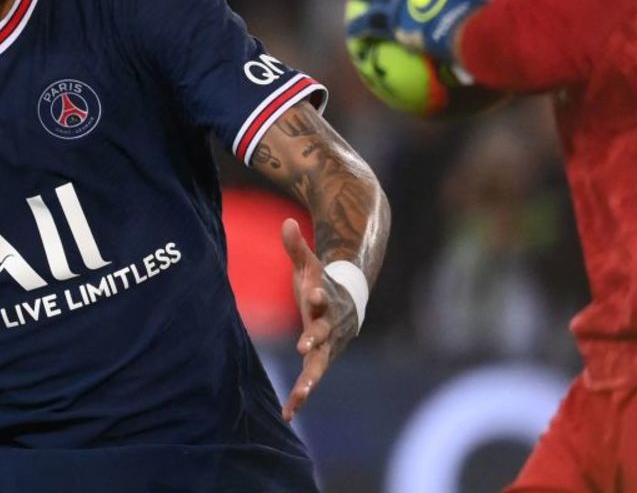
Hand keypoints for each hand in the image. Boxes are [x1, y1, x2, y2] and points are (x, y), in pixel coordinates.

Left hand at [279, 219, 358, 422]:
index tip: (315, 294)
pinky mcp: (321, 359)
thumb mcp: (308, 265)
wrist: (349, 302)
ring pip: (319, 364)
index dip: (320, 295)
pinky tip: (288, 414)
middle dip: (314, 339)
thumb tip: (287, 222)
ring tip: (298, 397)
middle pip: (323, 333)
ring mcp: (328, 345)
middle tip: (303, 346)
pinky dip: (300, 396)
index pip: (324, 297)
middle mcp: (330, 325)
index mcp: (326, 300)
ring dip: (309, 380)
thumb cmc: (320, 281)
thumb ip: (297, 247)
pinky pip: (311, 378)